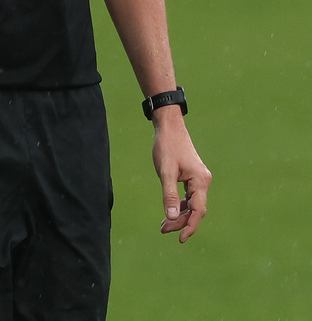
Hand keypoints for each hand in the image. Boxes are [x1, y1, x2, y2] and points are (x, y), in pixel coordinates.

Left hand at [152, 115, 211, 242]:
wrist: (170, 127)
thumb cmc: (167, 146)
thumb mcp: (165, 171)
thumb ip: (168, 194)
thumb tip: (170, 217)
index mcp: (200, 180)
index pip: (198, 211)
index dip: (190, 226)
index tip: (180, 239)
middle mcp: (203, 181)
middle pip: (195, 210)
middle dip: (181, 222)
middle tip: (163, 230)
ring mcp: (199, 179)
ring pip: (192, 204)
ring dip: (180, 215)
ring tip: (163, 226)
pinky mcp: (193, 177)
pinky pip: (189, 197)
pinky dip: (180, 206)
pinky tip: (170, 212)